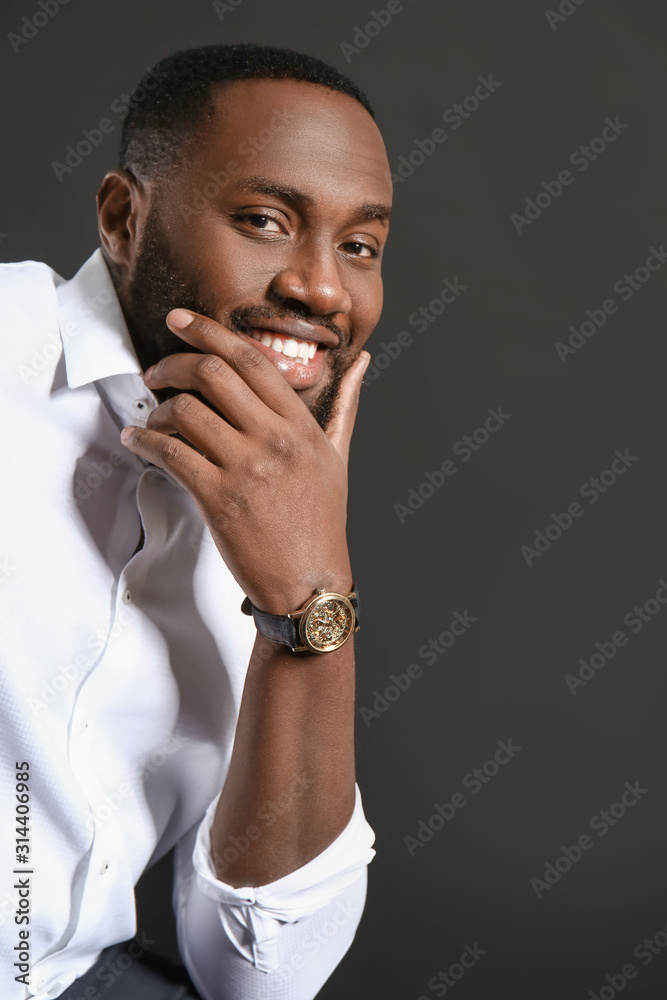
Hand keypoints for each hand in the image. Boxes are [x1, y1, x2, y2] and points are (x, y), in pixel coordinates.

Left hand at [120, 309, 369, 613]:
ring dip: (157, 408)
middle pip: (213, 373)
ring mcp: (247, 468)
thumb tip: (361, 363)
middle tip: (156, 371)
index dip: (211, 331)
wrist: (310, 582)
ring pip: (186, 411)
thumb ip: (345, 405)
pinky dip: (145, 442)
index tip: (181, 321)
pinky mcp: (220, 499)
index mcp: (301, 425)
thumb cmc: (322, 522)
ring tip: (150, 417)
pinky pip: (171, 454)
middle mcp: (275, 439)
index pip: (252, 360)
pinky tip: (137, 442)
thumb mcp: (338, 458)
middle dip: (174, 363)